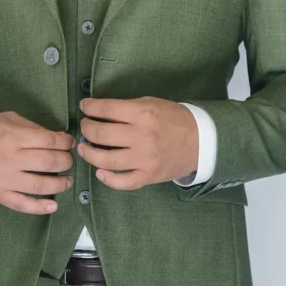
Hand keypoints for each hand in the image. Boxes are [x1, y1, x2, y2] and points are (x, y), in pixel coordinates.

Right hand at [0, 111, 75, 213]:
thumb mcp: (7, 119)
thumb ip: (31, 128)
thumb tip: (56, 137)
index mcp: (13, 137)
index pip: (49, 140)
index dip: (65, 142)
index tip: (69, 142)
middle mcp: (11, 159)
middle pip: (50, 162)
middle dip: (66, 161)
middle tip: (68, 160)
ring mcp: (5, 180)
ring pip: (41, 185)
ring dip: (60, 183)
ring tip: (66, 180)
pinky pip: (23, 204)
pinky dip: (40, 207)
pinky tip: (53, 206)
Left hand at [78, 96, 198, 189]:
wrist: (201, 140)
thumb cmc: (174, 119)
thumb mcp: (151, 103)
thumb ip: (127, 108)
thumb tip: (100, 111)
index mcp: (142, 114)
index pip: (106, 109)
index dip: (89, 107)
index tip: (84, 107)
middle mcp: (141, 136)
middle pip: (101, 134)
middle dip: (86, 129)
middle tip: (85, 127)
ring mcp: (144, 159)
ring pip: (106, 160)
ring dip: (88, 154)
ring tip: (83, 148)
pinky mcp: (148, 176)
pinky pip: (123, 182)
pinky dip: (108, 179)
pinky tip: (100, 172)